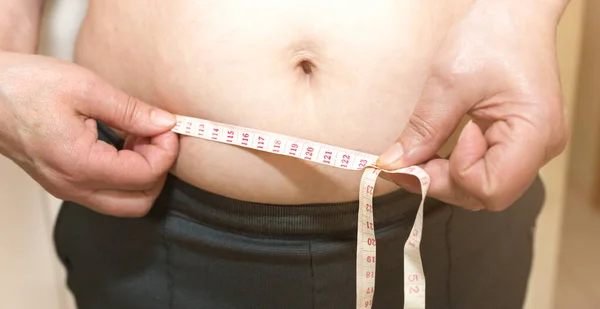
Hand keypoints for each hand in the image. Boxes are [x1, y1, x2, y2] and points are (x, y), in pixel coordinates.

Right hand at [0, 51, 178, 216]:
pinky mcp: (63, 183)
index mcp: (80, 165)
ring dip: (142, 173)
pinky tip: (121, 142)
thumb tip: (166, 124)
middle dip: (158, 169)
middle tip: (154, 134)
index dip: (166, 152)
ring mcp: (66, 189)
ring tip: (137, 135)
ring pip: (125, 202)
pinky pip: (107, 192)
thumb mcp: (85, 88)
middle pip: (140, 202)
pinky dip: (124, 174)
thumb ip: (131, 111)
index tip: (167, 126)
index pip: (146, 176)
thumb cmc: (24, 86)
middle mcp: (73, 187)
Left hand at [376, 1, 568, 210]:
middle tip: (404, 162)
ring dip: (445, 178)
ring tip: (416, 156)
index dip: (452, 176)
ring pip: (484, 188)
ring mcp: (531, 147)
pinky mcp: (518, 143)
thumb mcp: (448, 82)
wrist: (514, 13)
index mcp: (535, 131)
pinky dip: (455, 168)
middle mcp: (541, 147)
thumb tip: (395, 164)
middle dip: (441, 183)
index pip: (490, 188)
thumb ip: (424, 129)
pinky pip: (486, 171)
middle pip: (486, 194)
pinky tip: (433, 154)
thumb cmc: (492, 34)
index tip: (423, 153)